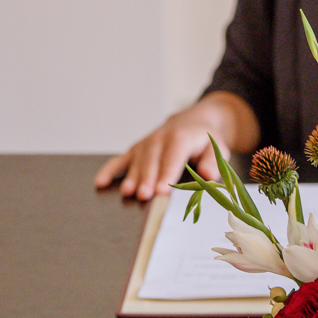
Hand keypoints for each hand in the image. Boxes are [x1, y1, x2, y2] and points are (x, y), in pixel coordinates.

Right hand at [93, 91, 259, 200]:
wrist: (192, 122)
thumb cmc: (204, 140)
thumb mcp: (217, 148)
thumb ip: (212, 162)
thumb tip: (208, 175)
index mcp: (181, 138)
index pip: (173, 157)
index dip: (167, 173)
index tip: (162, 189)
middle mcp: (160, 139)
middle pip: (152, 160)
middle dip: (147, 178)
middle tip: (144, 195)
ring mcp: (145, 144)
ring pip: (137, 161)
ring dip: (131, 177)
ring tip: (128, 192)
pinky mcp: (136, 150)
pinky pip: (120, 159)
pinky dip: (110, 169)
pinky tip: (100, 182)